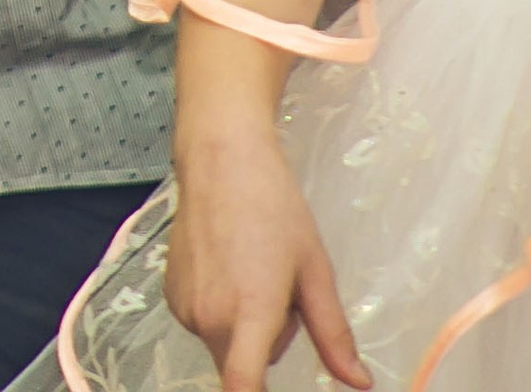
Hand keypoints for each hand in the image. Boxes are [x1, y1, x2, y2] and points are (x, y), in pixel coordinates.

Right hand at [166, 125, 368, 391]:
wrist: (220, 162)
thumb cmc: (274, 209)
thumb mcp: (315, 271)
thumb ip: (334, 335)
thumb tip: (359, 382)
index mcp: (251, 313)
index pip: (242, 386)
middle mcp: (210, 318)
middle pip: (247, 363)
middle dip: (268, 340)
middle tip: (280, 289)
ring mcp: (185, 307)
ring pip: (227, 342)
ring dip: (244, 324)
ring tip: (250, 268)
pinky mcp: (171, 296)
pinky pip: (206, 322)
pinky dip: (221, 307)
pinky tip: (227, 265)